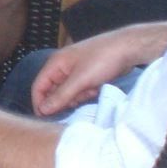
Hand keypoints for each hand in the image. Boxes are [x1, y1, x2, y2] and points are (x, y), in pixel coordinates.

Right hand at [30, 21, 166, 115]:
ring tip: (90, 90)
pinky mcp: (86, 74)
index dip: (40, 103)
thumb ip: (60, 96)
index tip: (46, 119)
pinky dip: (86, 92)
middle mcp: (62, 66)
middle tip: (78, 101)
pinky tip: (96, 87)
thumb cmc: (103, 59)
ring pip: (67, 92)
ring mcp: (74, 70)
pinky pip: (79, 90)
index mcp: (55, 63)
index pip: (38, 87)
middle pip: (53, 91)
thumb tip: (43, 110)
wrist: (128, 48)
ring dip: (77, 96)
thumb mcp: (80, 80)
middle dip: (64, 100)